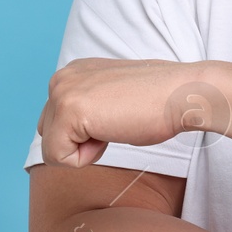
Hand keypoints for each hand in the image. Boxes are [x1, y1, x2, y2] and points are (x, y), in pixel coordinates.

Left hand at [37, 58, 212, 167]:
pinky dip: (86, 158)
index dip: (87, 135)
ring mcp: (63, 91)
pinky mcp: (69, 110)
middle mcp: (62, 78)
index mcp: (73, 74)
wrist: (182, 95)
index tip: (118, 116)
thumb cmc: (158, 103)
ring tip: (115, 126)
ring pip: (51, 148)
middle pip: (48, 135)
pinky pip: (58, 156)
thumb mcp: (113, 99)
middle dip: (80, 143)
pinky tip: (112, 133)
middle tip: (117, 124)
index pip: (56, 123)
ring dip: (84, 151)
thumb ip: (90, 107)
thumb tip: (81, 130)